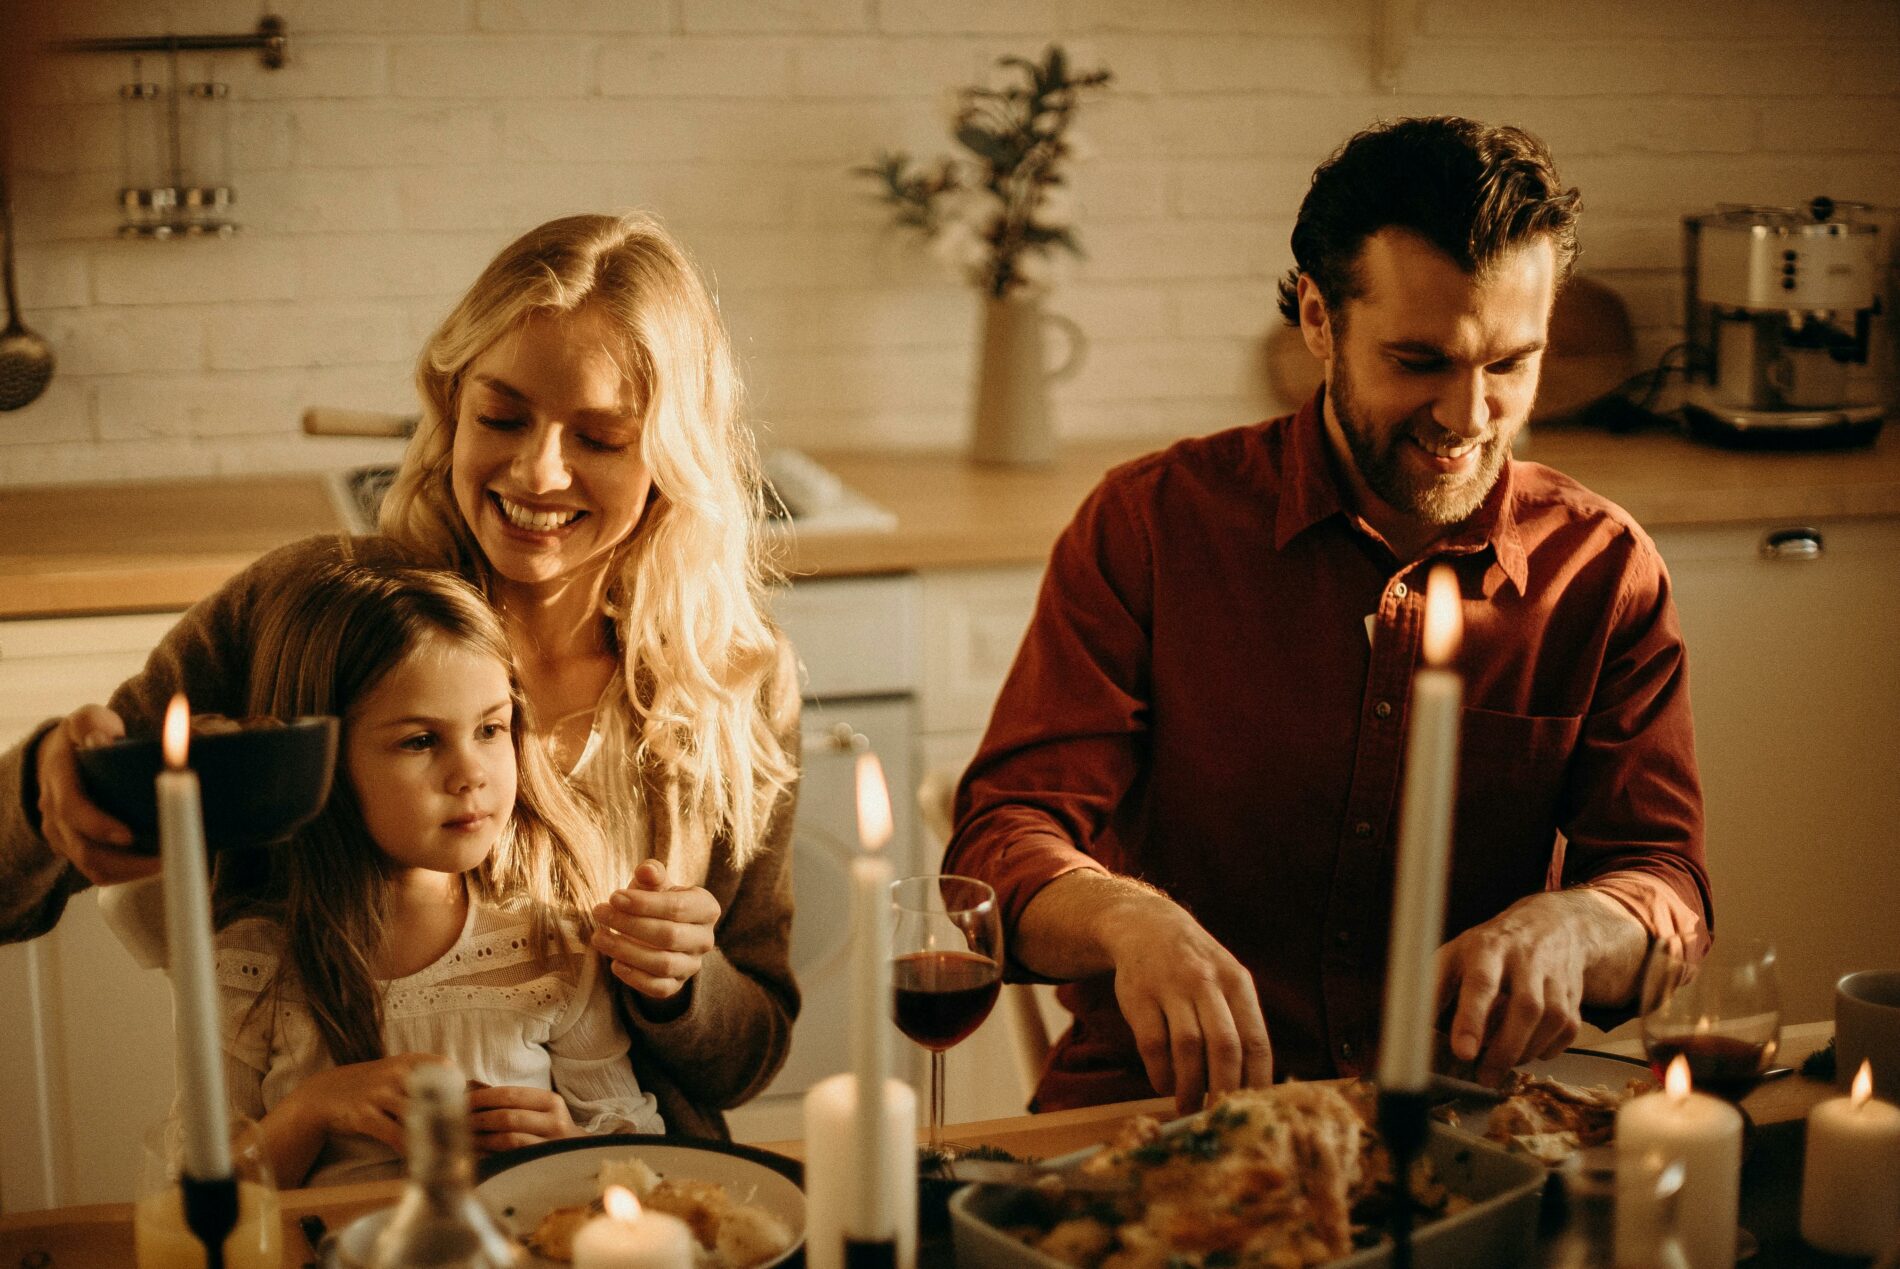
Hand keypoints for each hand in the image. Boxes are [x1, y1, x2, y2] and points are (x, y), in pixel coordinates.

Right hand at [35, 705, 156, 885]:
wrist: (60, 757)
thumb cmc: (84, 735)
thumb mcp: (86, 719)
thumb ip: (93, 724)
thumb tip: (102, 738)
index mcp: (59, 780)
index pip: (72, 809)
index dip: (98, 825)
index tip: (129, 834)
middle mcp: (55, 813)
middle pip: (84, 850)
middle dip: (126, 860)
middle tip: (167, 857)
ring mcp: (62, 834)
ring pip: (92, 867)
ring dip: (130, 871)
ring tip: (169, 862)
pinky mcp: (74, 848)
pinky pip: (97, 871)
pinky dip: (126, 874)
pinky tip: (155, 864)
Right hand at [283, 1052, 455, 1154]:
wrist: (323, 1095)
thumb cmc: (370, 1086)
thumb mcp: (395, 1071)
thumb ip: (423, 1078)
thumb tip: (461, 1093)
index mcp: (407, 1061)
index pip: (446, 1068)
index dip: (459, 1088)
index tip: (466, 1107)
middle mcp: (395, 1074)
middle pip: (436, 1094)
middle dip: (452, 1116)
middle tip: (465, 1135)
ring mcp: (379, 1094)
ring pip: (417, 1116)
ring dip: (434, 1136)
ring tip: (449, 1152)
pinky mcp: (365, 1115)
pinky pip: (395, 1135)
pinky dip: (410, 1148)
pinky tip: (419, 1158)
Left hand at [468, 1084, 584, 1153]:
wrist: (577, 1158)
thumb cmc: (548, 1130)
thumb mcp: (541, 1110)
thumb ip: (514, 1102)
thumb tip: (471, 1094)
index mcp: (551, 1102)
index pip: (511, 1095)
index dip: (483, 1097)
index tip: (462, 1100)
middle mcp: (555, 1122)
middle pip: (507, 1117)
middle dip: (478, 1118)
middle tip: (458, 1119)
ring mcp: (550, 1146)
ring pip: (508, 1139)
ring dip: (481, 1138)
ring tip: (464, 1136)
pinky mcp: (541, 1164)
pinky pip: (509, 1158)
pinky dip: (490, 1154)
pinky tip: (477, 1152)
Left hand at [590, 858, 719, 999]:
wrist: (660, 929)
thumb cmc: (656, 901)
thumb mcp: (654, 884)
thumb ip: (651, 874)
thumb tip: (646, 870)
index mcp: (706, 908)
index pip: (678, 907)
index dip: (644, 903)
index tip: (613, 897)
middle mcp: (705, 939)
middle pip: (669, 936)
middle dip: (630, 924)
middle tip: (600, 912)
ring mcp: (692, 965)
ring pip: (663, 963)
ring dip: (626, 951)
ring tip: (599, 937)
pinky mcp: (676, 985)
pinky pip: (658, 987)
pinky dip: (634, 978)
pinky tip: (614, 963)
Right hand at [1101, 895, 1273, 1114]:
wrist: (1146, 926)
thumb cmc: (1196, 968)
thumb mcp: (1226, 980)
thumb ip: (1240, 1023)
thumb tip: (1255, 1086)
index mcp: (1237, 982)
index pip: (1255, 1040)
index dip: (1256, 1081)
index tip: (1251, 1109)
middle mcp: (1206, 981)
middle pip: (1224, 1046)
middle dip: (1223, 1089)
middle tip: (1218, 1116)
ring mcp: (1170, 986)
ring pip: (1187, 1047)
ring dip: (1189, 1086)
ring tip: (1188, 1107)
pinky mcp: (1138, 996)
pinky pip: (1152, 1044)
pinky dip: (1160, 1072)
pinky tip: (1164, 1084)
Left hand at [1435, 890, 1613, 1085]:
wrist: (1551, 926)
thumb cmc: (1490, 948)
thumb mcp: (1454, 956)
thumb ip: (1432, 989)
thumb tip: (1408, 1027)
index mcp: (1487, 948)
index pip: (1481, 983)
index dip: (1472, 1019)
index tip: (1462, 1052)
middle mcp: (1526, 959)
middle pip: (1525, 1007)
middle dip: (1503, 1049)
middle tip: (1483, 1076)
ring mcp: (1555, 977)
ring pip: (1550, 1021)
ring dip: (1524, 1052)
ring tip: (1499, 1067)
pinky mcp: (1575, 996)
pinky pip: (1567, 1032)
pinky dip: (1547, 1050)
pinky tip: (1527, 1051)